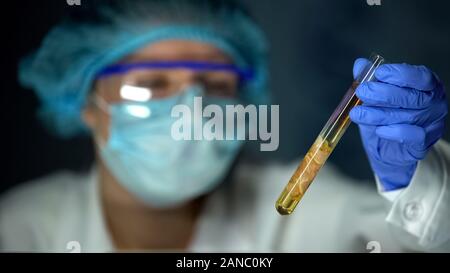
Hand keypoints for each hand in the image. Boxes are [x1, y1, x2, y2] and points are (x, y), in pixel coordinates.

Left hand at [350, 59, 447, 190]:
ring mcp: (432, 123)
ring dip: (379, 114)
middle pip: (412, 97)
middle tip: (362, 92)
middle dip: (384, 94)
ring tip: (357, 113)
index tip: (379, 73)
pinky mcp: (424, 143)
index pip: (420, 76)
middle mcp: (434, 103)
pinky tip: (378, 130)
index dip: (400, 73)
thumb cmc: (386, 117)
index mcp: (427, 85)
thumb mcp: (375, 97)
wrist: (389, 150)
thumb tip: (359, 64)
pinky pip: (413, 136)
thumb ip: (369, 79)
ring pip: (408, 116)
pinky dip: (395, 132)